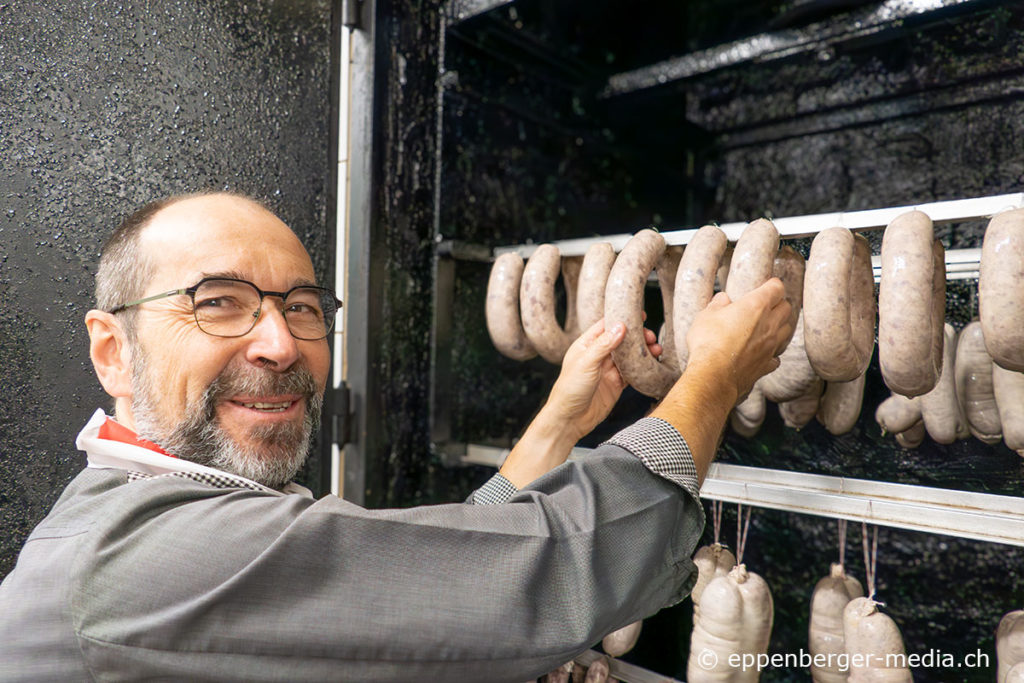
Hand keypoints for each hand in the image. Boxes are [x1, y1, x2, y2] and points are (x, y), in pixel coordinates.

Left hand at [545, 318, 659, 442]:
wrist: (570, 419)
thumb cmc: (570, 389)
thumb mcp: (586, 363)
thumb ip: (604, 344)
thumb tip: (620, 326)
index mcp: (586, 345)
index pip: (606, 326)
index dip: (622, 319)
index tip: (640, 315)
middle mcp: (598, 355)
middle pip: (621, 339)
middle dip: (638, 336)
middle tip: (651, 336)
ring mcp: (608, 370)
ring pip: (629, 355)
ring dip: (643, 351)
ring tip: (656, 349)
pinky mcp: (616, 384)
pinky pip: (632, 372)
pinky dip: (643, 367)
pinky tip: (652, 363)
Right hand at [685, 278, 792, 403]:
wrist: (713, 375)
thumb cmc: (708, 343)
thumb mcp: (706, 316)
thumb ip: (717, 305)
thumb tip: (722, 299)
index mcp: (756, 306)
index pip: (776, 287)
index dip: (772, 285)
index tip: (766, 285)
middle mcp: (768, 324)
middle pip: (786, 308)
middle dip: (779, 304)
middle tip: (767, 305)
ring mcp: (770, 346)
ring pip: (786, 331)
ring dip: (779, 326)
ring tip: (767, 327)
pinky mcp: (766, 365)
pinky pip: (776, 356)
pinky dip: (772, 353)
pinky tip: (762, 353)